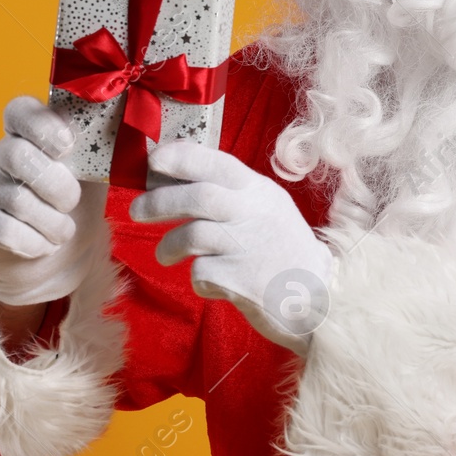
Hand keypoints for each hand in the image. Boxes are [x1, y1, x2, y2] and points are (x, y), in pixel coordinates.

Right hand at [0, 96, 108, 305]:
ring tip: (62, 231)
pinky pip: (5, 230)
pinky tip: (42, 245)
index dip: (43, 124)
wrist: (48, 261)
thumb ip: (101, 154)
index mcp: (26, 135)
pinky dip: (35, 243)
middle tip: (71, 203)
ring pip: (17, 199)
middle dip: (57, 186)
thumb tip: (136, 141)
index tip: (67, 145)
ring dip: (53, 223)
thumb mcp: (90, 176)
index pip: (20, 110)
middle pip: (19, 155)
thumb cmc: (69, 208)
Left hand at [129, 140, 333, 356]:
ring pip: (192, 235)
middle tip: (137, 211)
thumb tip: (167, 180)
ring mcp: (249, 248)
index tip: (153, 159)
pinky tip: (210, 282)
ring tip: (165, 255)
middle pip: (199, 197)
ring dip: (168, 245)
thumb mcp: (264, 210)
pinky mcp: (241, 281)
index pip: (217, 163)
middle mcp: (255, 214)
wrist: (318, 298)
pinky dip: (197, 279)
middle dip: (159, 201)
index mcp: (260, 192)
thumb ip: (227, 194)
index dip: (181, 157)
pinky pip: (201, 273)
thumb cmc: (281, 251)